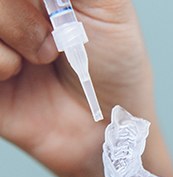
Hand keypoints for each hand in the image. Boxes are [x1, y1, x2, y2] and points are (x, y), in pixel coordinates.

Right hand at [0, 0, 152, 175]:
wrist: (108, 125)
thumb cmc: (116, 69)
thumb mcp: (109, 8)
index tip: (52, 9)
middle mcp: (15, 15)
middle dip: (24, 10)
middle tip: (55, 37)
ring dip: (15, 31)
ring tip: (44, 58)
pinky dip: (0, 62)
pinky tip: (19, 75)